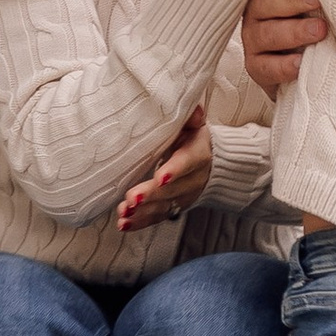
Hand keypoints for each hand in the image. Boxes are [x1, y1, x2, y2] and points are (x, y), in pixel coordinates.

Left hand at [116, 111, 211, 232]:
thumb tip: (196, 112)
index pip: (188, 162)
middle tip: (131, 198)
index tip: (160, 177)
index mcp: (197, 154)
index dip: (175, 170)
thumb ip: (192, 117)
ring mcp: (182, 196)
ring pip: (163, 206)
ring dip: (143, 212)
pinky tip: (124, 223)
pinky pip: (156, 217)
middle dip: (151, 195)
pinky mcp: (172, 207)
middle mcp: (192, 179)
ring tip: (124, 212)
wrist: (211, 162)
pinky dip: (140, 222)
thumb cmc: (193, 138)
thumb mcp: (194, 124)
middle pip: (172, 189)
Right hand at [242, 0, 327, 93]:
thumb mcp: (317, 1)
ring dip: (293, 31)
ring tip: (319, 30)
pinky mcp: (256, 67)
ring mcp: (253, 40)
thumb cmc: (314, 23)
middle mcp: (256, 12)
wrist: (308, 67)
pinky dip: (283, 65)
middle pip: (264, 1)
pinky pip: (266, 67)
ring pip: (266, 33)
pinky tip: (301, 62)